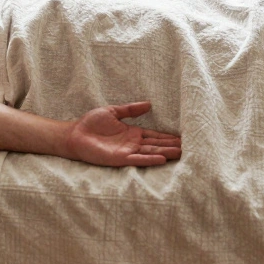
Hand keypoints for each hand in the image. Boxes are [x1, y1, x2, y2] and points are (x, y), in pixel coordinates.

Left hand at [65, 102, 182, 166]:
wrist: (75, 134)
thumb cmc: (91, 123)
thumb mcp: (113, 111)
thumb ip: (130, 109)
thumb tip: (149, 103)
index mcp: (133, 132)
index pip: (155, 135)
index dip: (168, 136)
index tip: (183, 137)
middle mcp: (133, 143)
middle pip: (156, 144)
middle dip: (171, 145)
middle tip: (188, 148)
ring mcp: (127, 152)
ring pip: (150, 152)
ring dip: (165, 153)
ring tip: (180, 153)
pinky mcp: (119, 159)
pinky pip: (137, 159)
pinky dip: (149, 159)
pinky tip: (161, 159)